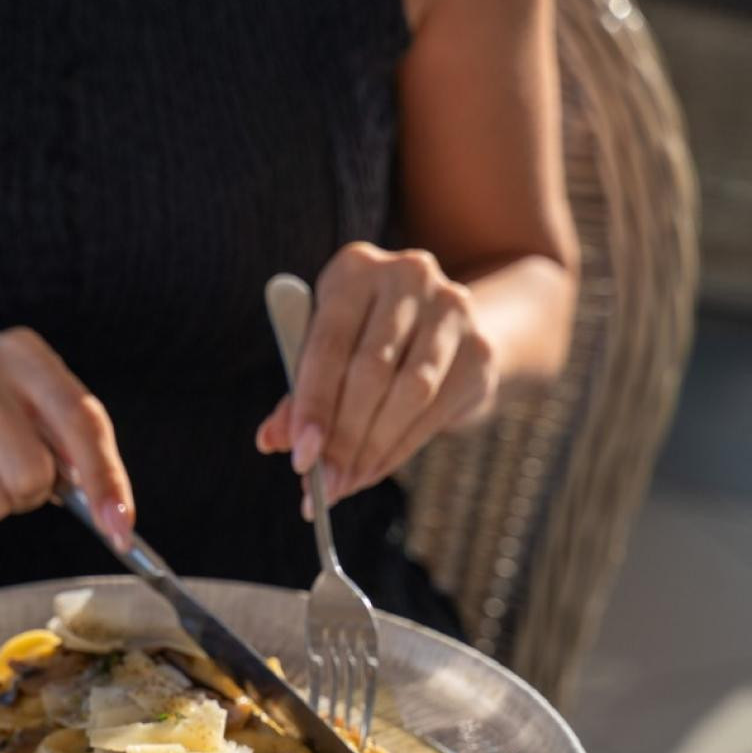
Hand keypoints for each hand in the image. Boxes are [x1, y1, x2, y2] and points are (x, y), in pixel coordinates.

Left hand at [256, 243, 497, 509]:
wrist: (447, 328)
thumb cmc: (367, 341)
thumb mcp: (328, 353)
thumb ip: (299, 393)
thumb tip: (271, 439)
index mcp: (355, 268)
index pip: (328, 344)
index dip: (312, 404)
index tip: (300, 456)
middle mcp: (408, 275)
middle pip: (370, 371)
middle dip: (343, 436)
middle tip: (323, 484)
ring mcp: (451, 308)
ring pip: (407, 393)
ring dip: (372, 448)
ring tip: (345, 483)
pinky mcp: (480, 348)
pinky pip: (435, 411)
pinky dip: (400, 448)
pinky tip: (374, 471)